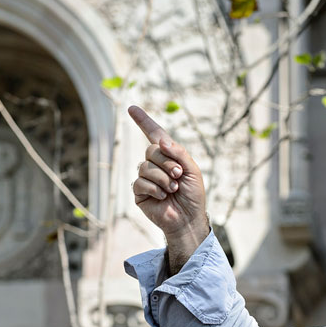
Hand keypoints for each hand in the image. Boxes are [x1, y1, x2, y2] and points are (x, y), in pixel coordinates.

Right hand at [128, 106, 209, 246]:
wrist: (189, 218)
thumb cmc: (193, 195)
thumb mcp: (192, 169)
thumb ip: (179, 152)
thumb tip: (161, 141)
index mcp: (168, 156)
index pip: (153, 134)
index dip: (143, 121)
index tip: (132, 108)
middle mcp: (155, 164)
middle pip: (151, 150)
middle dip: (167, 162)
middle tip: (178, 175)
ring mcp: (146, 178)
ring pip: (145, 166)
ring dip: (163, 178)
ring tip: (173, 188)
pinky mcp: (139, 192)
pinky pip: (140, 182)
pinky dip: (154, 188)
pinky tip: (162, 196)